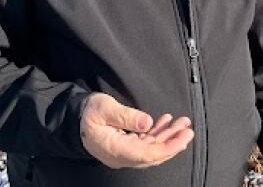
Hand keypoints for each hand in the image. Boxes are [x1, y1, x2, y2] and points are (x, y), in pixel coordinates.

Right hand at [79, 92, 193, 168]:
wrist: (73, 118)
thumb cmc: (87, 112)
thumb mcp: (104, 107)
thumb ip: (125, 116)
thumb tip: (147, 123)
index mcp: (115, 149)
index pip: (147, 154)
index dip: (168, 147)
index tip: (183, 137)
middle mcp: (121, 155)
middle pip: (153, 155)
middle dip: (173, 143)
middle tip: (188, 129)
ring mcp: (124, 152)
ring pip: (151, 148)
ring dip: (168, 136)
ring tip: (182, 123)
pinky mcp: (126, 146)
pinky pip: (146, 143)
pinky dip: (158, 133)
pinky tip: (166, 122)